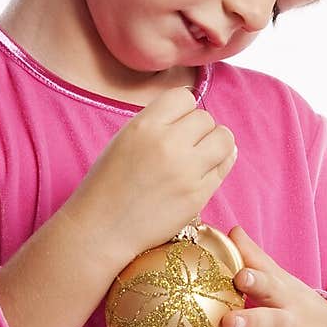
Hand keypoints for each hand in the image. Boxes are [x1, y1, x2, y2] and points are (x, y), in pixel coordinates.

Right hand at [73, 86, 237, 263]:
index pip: (184, 96)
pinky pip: (224, 167)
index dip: (183, 111)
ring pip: (224, 138)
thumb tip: (193, 116)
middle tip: (185, 147)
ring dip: (216, 144)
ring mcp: (187, 171)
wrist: (101, 230)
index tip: (176, 124)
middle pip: (206, 118)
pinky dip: (219, 165)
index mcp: (145, 125)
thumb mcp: (123, 140)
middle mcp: (168, 144)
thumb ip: (157, 124)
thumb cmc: (107, 185)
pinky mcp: (199, 195)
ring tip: (201, 156)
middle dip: (198, 130)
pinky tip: (205, 170)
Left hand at [207, 226, 326, 326]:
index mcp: (288, 299)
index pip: (272, 285)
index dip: (257, 278)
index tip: (239, 274)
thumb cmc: (303, 311)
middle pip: (272, 325)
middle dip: (250, 323)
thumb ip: (256, 260)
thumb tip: (228, 229)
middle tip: (225, 322)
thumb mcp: (287, 284)